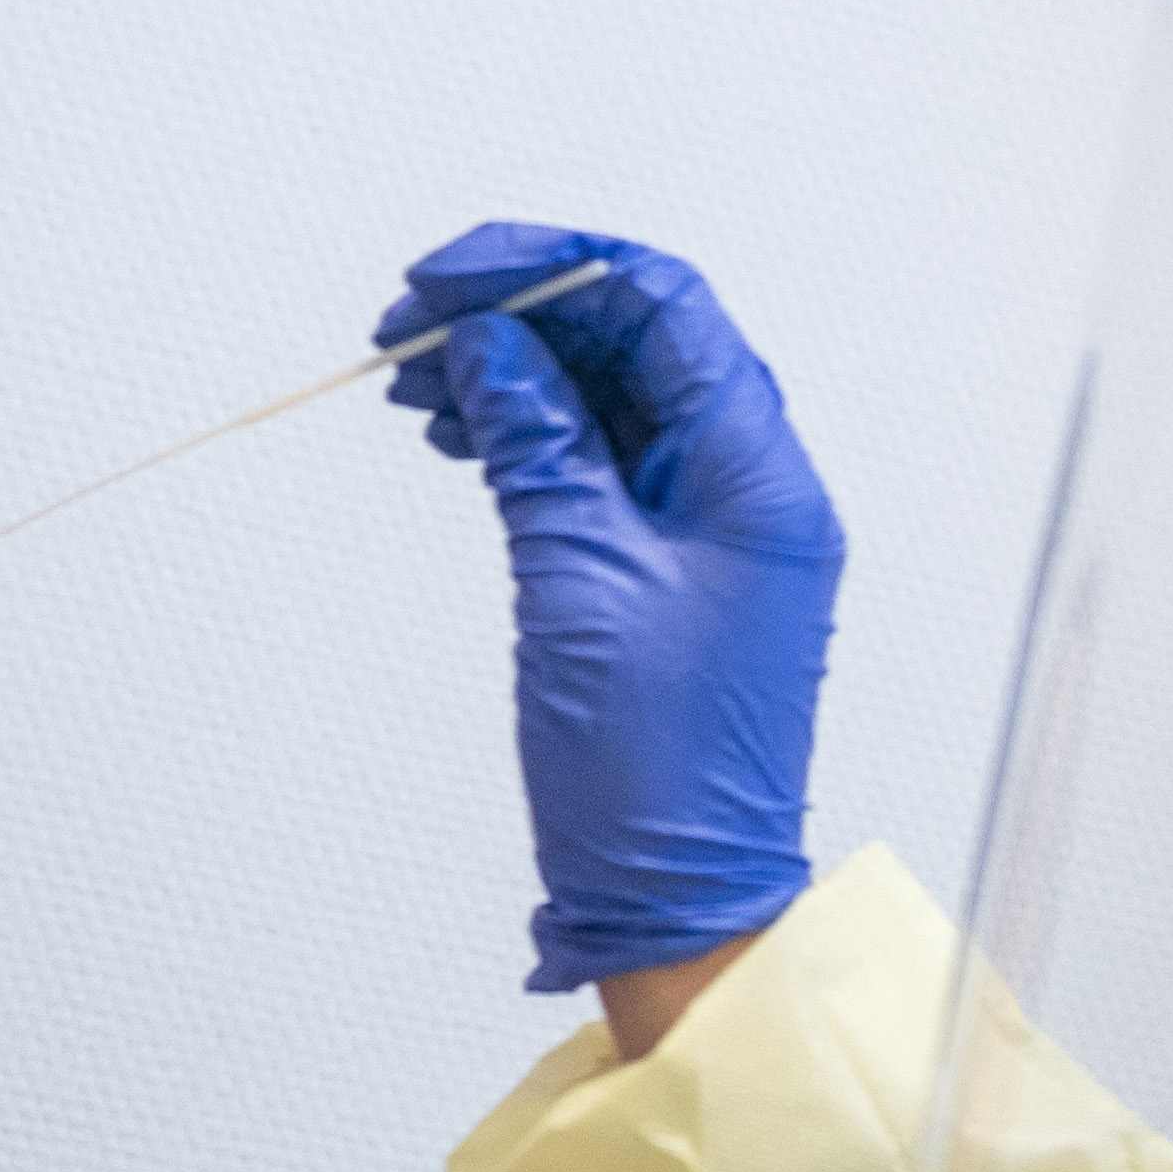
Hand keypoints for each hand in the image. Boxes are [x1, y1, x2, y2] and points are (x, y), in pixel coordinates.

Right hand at [383, 226, 843, 998]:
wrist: (679, 903)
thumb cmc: (654, 770)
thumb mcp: (578, 582)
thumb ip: (538, 446)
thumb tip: (493, 344)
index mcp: (762, 478)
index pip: (668, 308)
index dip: (556, 267)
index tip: (449, 273)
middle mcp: (752, 488)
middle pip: (640, 343)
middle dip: (524, 315)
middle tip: (410, 327)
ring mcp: (713, 528)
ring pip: (613, 401)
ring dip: (516, 375)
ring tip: (415, 384)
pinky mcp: (669, 569)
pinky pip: (604, 464)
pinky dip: (531, 437)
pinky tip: (457, 432)